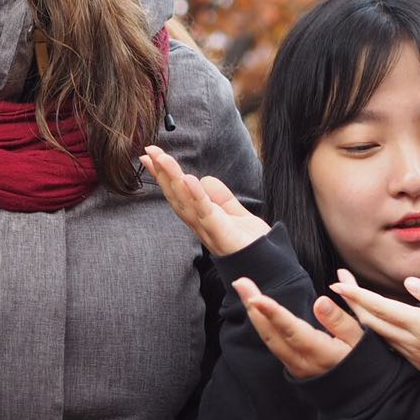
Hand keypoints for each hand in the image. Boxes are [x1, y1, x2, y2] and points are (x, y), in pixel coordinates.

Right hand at [141, 145, 270, 256]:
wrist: (271, 267)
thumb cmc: (254, 246)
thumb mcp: (237, 215)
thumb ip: (222, 199)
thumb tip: (205, 179)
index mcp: (201, 219)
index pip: (179, 193)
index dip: (164, 176)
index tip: (151, 157)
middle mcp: (199, 224)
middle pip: (176, 196)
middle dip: (161, 174)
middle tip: (148, 152)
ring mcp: (208, 229)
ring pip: (185, 201)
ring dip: (172, 179)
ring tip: (162, 158)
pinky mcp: (221, 233)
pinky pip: (206, 212)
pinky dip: (196, 195)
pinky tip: (187, 179)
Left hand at [232, 276, 360, 377]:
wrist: (363, 396)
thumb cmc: (366, 364)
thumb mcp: (362, 341)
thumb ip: (340, 321)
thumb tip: (321, 299)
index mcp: (322, 355)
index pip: (293, 332)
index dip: (274, 314)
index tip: (257, 297)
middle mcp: (303, 363)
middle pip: (272, 335)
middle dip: (254, 308)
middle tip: (241, 282)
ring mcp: (294, 367)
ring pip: (269, 340)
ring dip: (255, 315)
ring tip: (245, 289)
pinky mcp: (292, 367)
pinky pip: (273, 344)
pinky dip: (262, 325)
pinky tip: (255, 309)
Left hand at [332, 271, 419, 417]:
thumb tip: (409, 282)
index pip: (380, 308)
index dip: (356, 295)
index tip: (337, 282)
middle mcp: (413, 344)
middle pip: (371, 321)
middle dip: (352, 300)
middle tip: (339, 278)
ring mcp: (415, 356)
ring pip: (377, 334)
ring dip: (361, 314)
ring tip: (350, 294)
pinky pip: (389, 344)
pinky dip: (376, 328)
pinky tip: (373, 317)